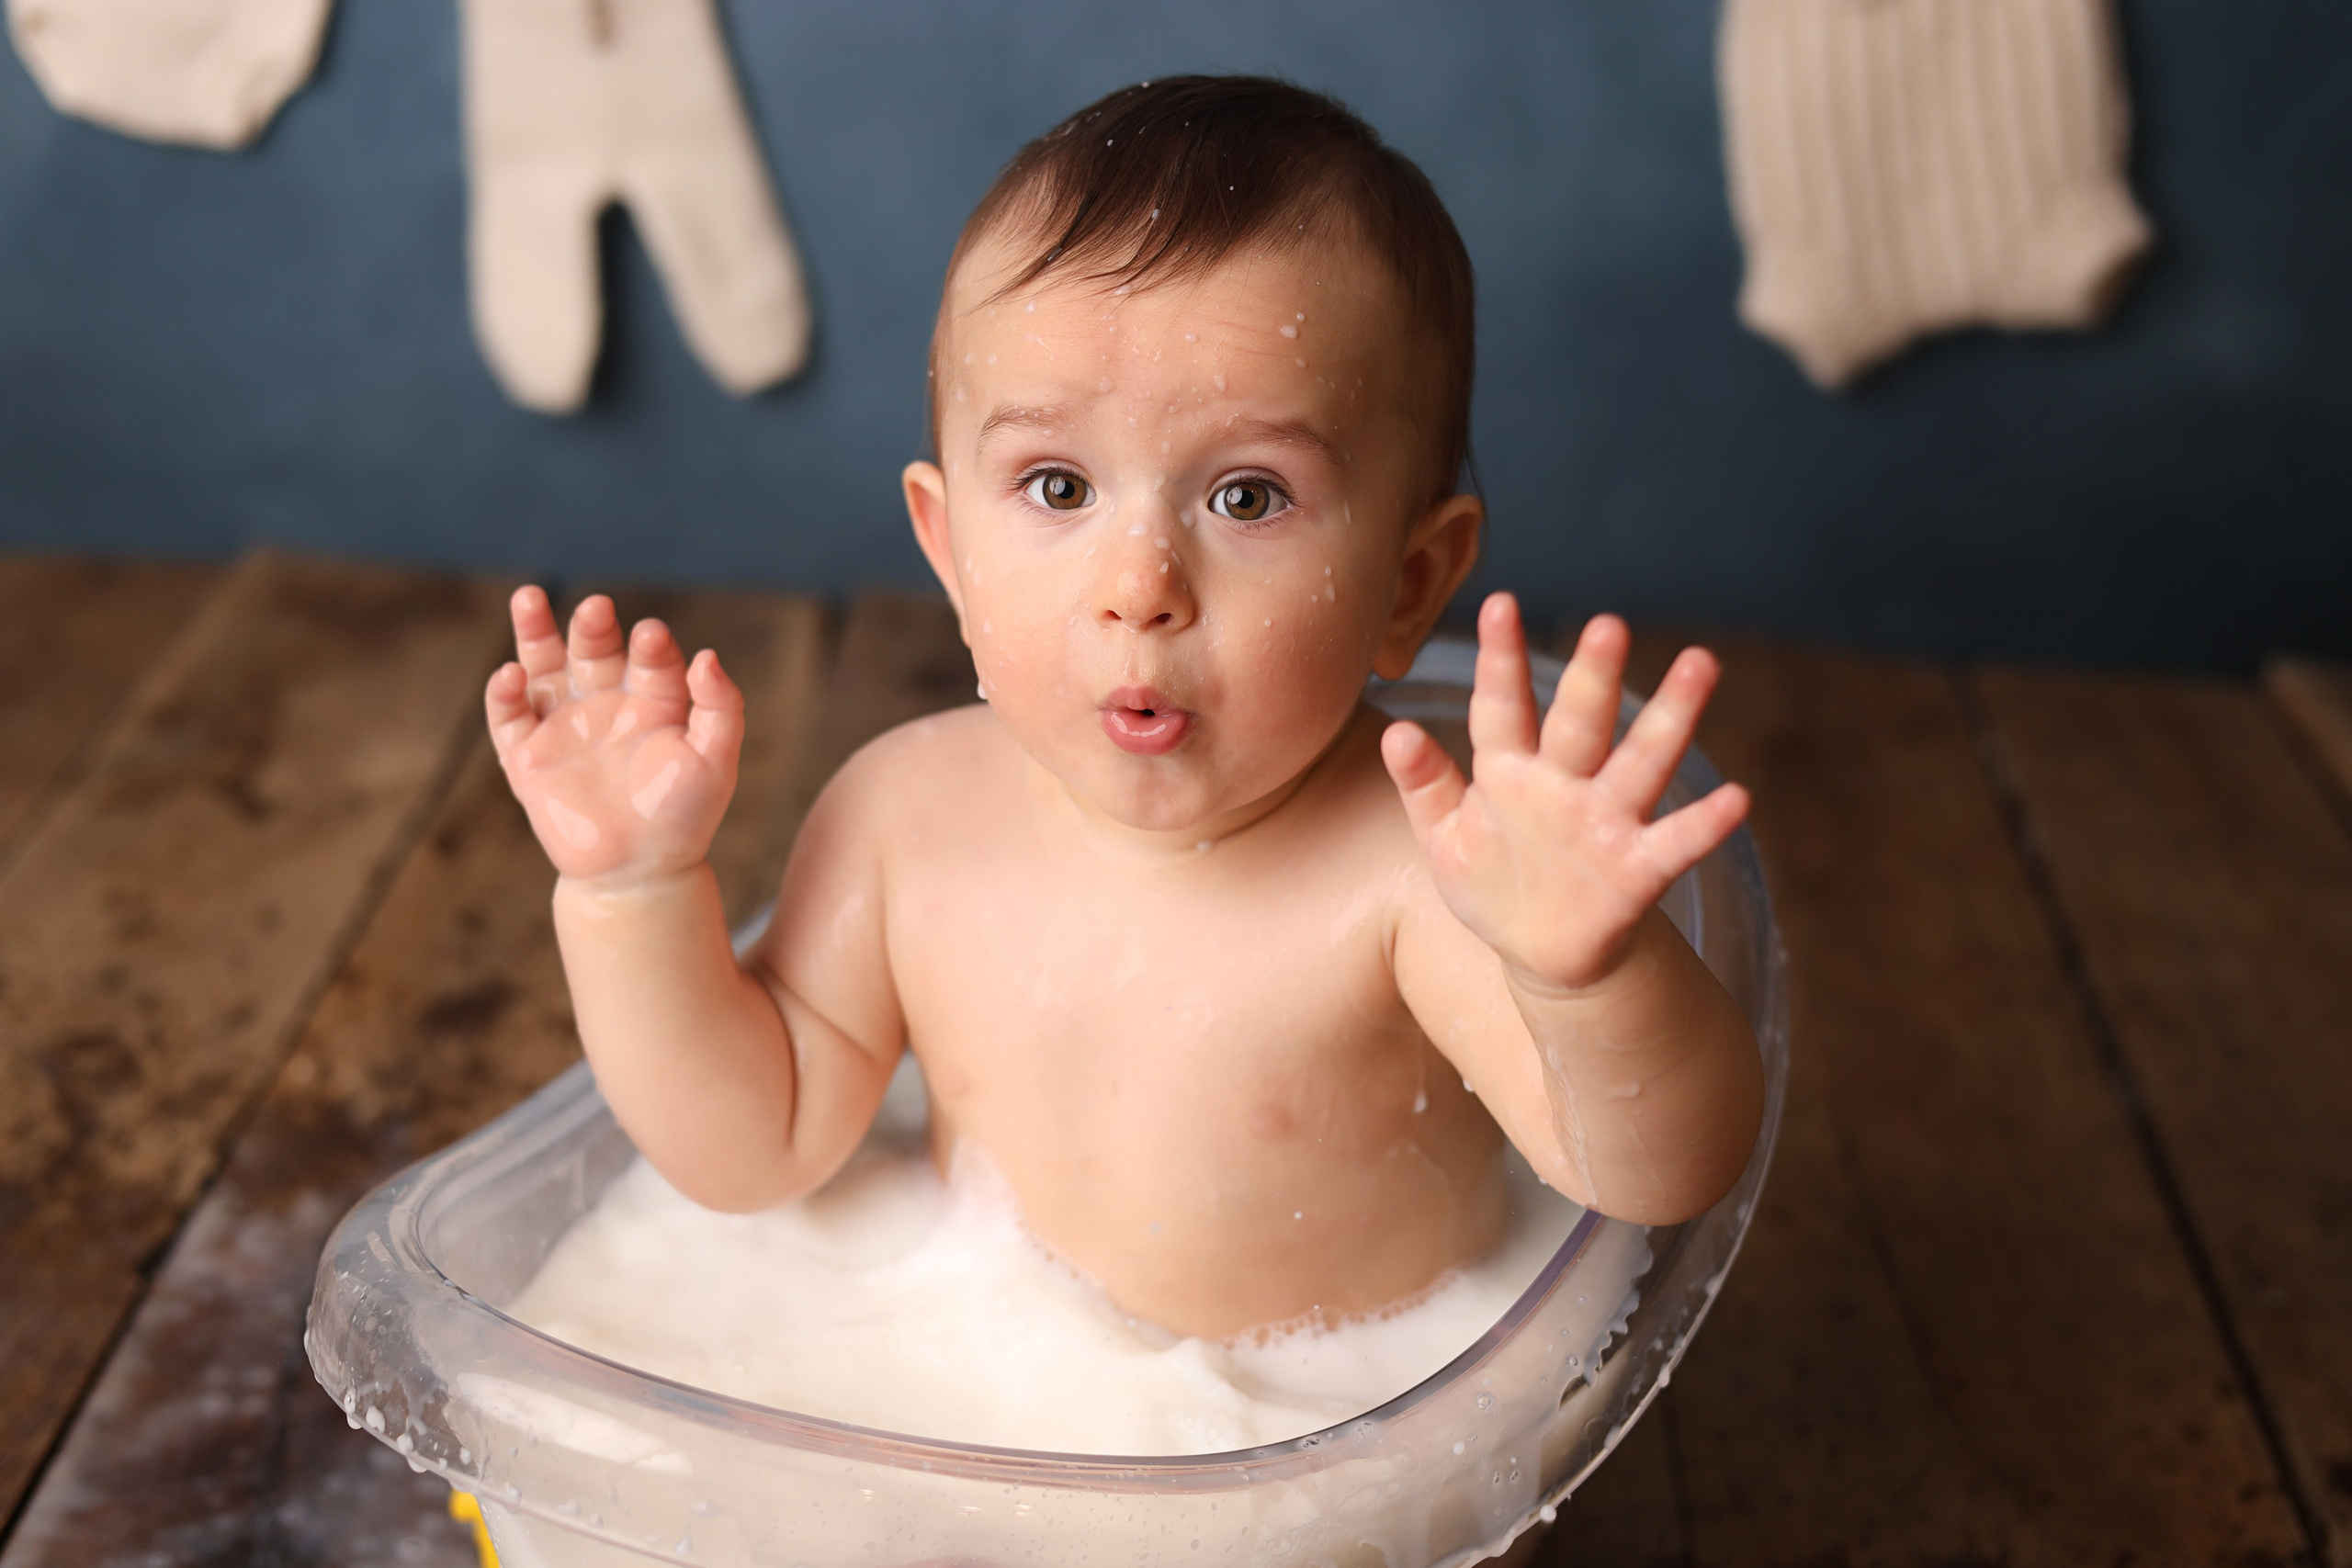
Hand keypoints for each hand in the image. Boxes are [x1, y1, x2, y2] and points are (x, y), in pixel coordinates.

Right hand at [486, 588, 743, 886]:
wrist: (640, 874)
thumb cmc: (683, 816)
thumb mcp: (715, 761)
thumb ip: (721, 708)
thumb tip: (707, 655)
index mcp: (653, 699)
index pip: (651, 657)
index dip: (651, 645)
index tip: (652, 636)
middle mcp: (606, 702)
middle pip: (593, 648)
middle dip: (593, 627)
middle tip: (597, 609)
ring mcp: (564, 725)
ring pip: (543, 665)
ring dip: (534, 632)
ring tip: (530, 597)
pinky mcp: (528, 757)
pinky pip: (509, 717)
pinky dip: (504, 694)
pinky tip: (511, 674)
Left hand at [1381, 594, 1748, 992]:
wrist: (1540, 954)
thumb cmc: (1491, 883)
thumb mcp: (1445, 836)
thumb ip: (1425, 785)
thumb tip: (1394, 732)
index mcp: (1510, 770)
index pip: (1502, 707)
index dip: (1500, 660)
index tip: (1499, 604)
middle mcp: (1564, 783)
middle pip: (1581, 722)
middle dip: (1593, 677)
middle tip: (1608, 624)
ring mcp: (1606, 822)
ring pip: (1641, 761)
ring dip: (1670, 718)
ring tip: (1699, 666)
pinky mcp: (1637, 869)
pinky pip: (1675, 843)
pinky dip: (1705, 824)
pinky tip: (1737, 799)